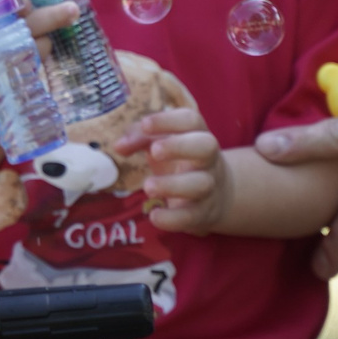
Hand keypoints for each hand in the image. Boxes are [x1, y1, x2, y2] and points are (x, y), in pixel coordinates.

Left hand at [120, 108, 230, 235]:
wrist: (219, 196)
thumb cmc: (181, 161)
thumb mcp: (163, 144)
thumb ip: (140, 138)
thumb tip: (118, 146)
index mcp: (197, 135)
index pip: (191, 120)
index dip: (169, 120)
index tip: (145, 124)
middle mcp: (208, 159)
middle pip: (205, 146)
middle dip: (179, 146)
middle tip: (154, 152)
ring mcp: (209, 186)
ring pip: (200, 183)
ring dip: (172, 185)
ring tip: (148, 187)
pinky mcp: (203, 213)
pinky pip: (192, 216)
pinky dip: (173, 218)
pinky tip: (154, 216)